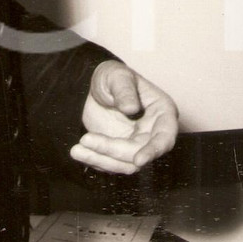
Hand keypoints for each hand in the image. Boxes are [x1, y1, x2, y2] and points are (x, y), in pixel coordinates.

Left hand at [70, 60, 177, 174]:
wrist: (94, 88)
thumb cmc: (112, 78)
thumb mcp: (117, 77)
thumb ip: (124, 91)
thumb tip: (131, 108)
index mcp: (162, 111)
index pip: (166, 136)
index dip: (155, 150)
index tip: (138, 160)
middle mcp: (153, 132)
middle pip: (140, 152)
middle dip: (113, 151)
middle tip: (86, 139)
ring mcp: (138, 144)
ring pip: (125, 164)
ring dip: (101, 159)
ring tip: (77, 149)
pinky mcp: (121, 152)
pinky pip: (111, 164)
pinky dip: (95, 160)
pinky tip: (79, 151)